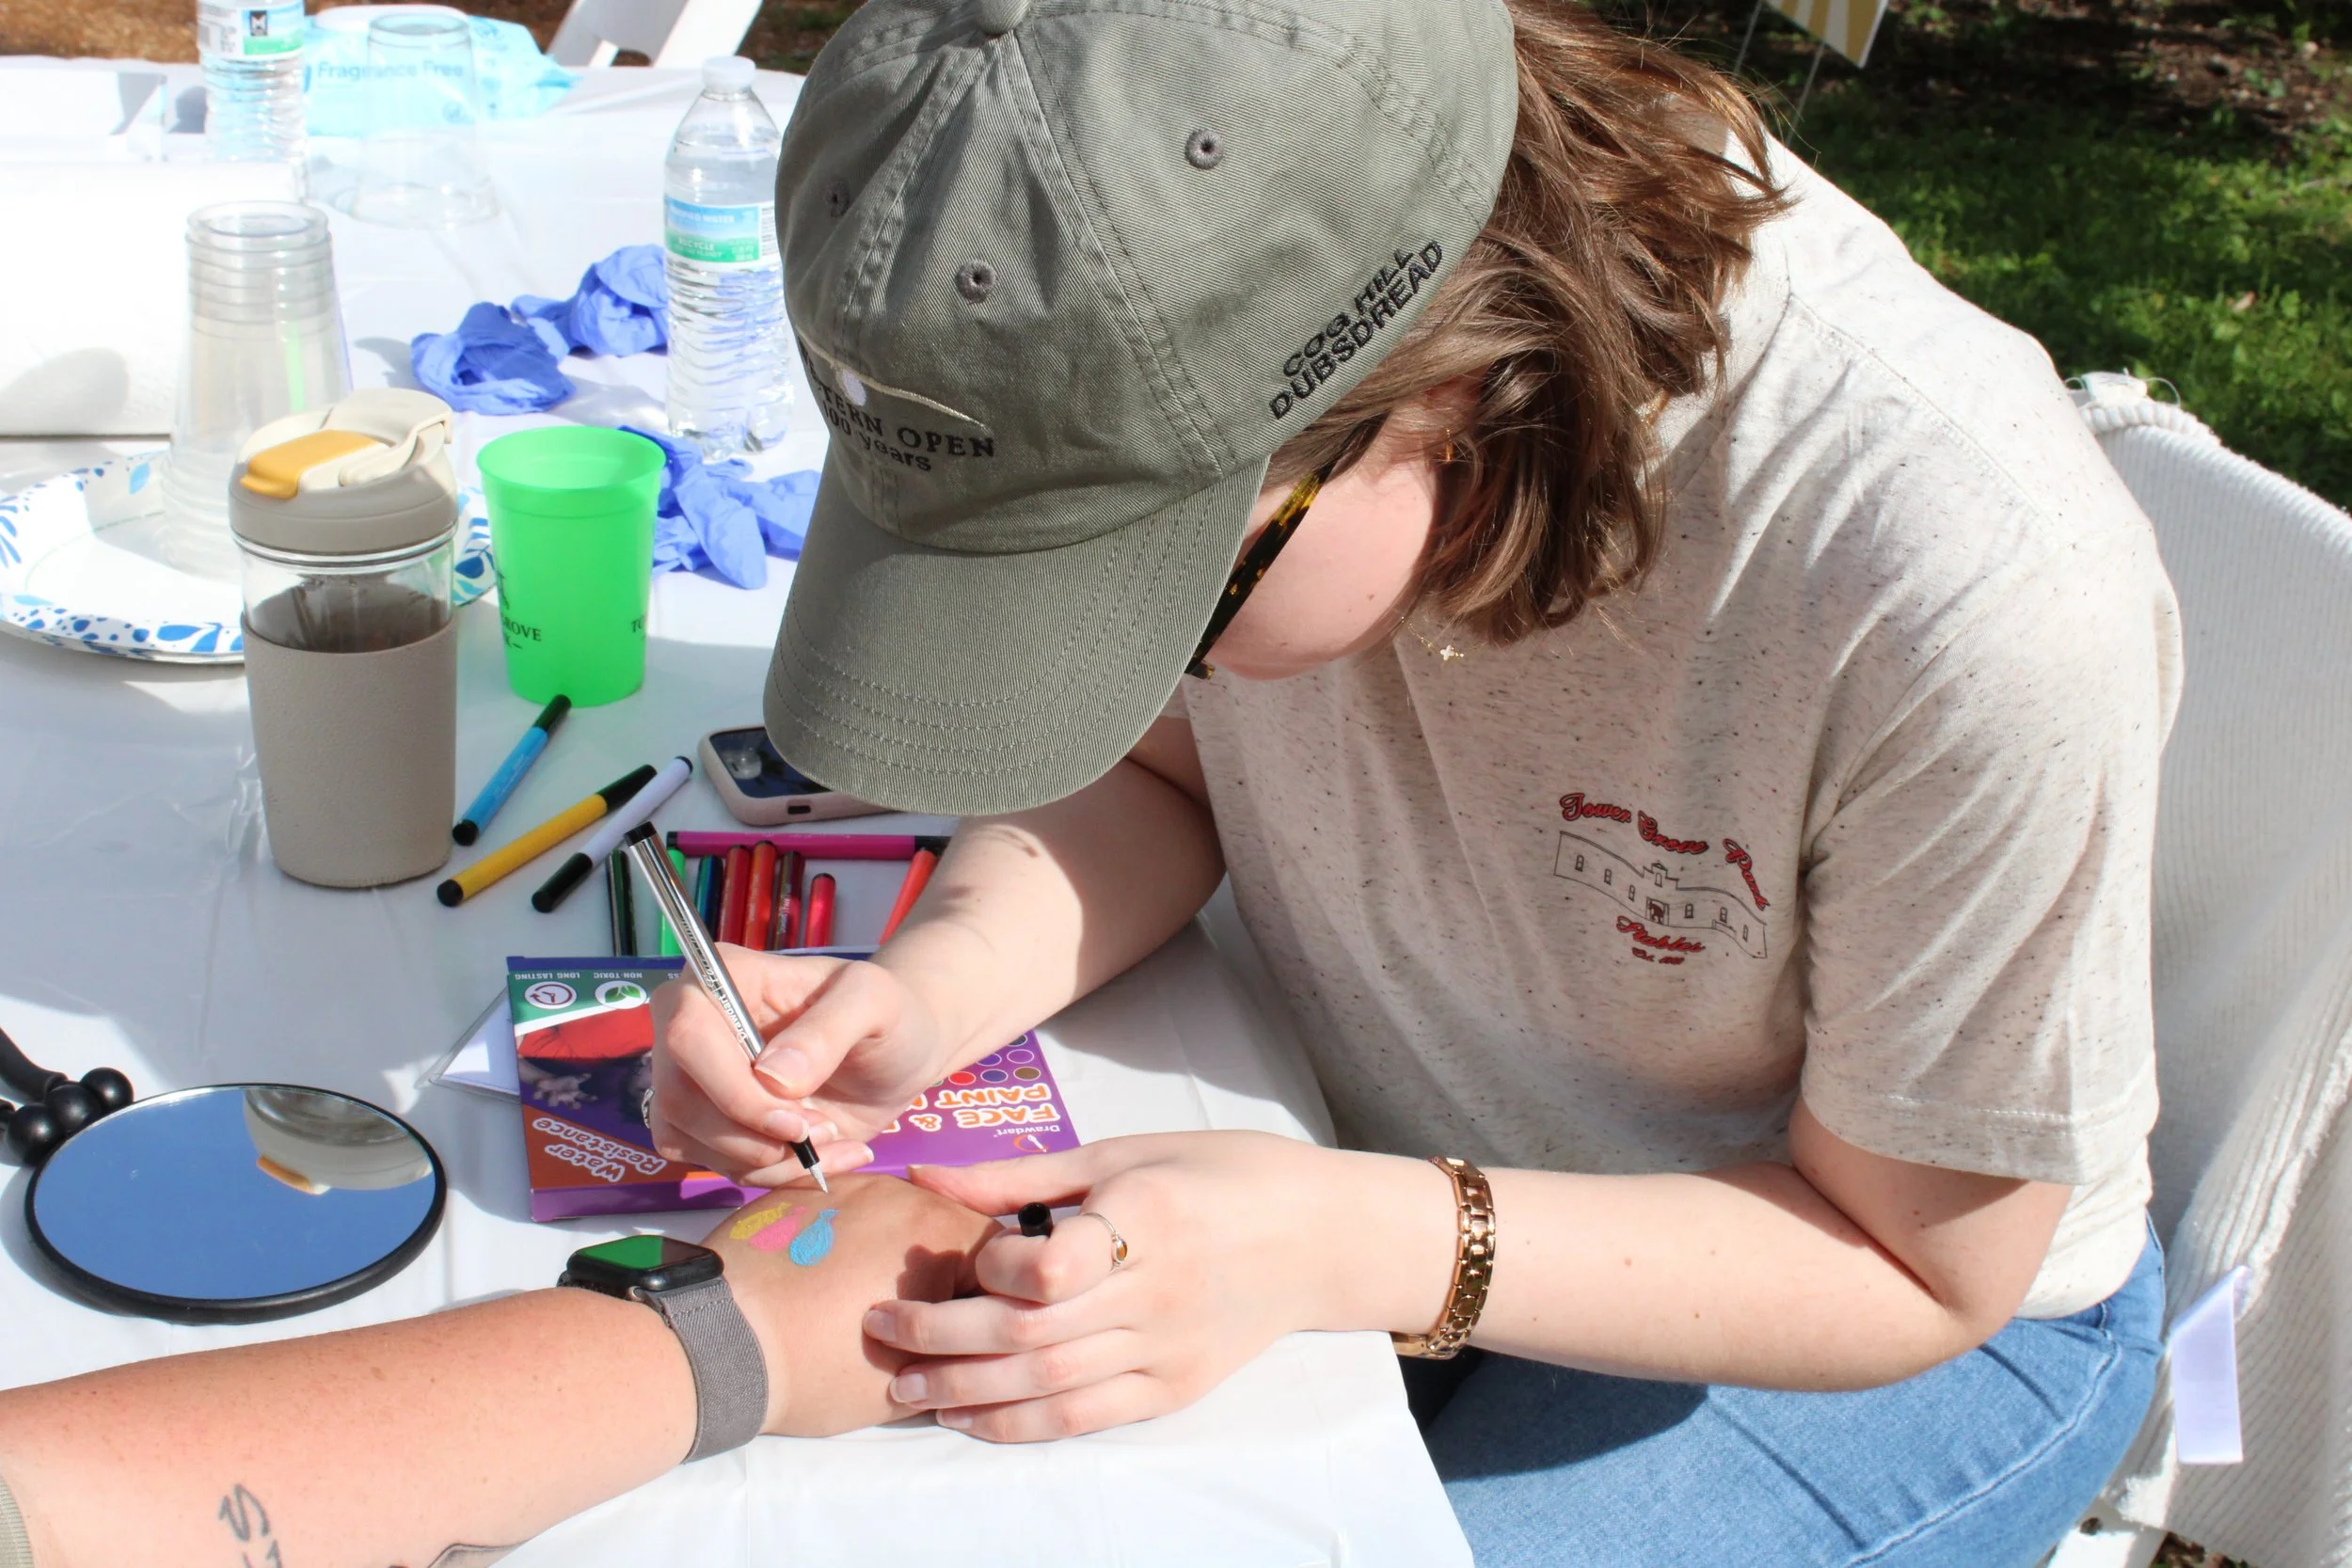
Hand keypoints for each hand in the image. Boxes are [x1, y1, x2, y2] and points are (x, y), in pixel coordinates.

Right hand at [649, 951, 950, 1184]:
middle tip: (824, 1131)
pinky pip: (716, 1165)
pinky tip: (824, 1157)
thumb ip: (828, 1029)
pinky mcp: (708, 1124)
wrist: (898, 1055)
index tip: (795, 1120)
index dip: (732, 1090)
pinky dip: (774, 1175)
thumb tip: (771, 1077)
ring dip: (768, 1161)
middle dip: (754, 1136)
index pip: (687, 1037)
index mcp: (724, 978)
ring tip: (832, 1139)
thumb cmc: (887, 1014)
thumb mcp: (875, 1003)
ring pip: (690, 1140)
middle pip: (678, 1098)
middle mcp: (692, 1025)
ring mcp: (694, 1078)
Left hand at [703, 1172, 997, 1436]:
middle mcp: (899, 1190)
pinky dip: (847, 1245)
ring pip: (896, 1219)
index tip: (972, 1334)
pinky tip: (822, 1285)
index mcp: (937, 1229)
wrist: (715, 1344)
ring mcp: (845, 1185)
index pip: (1001, 1255)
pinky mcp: (798, 1193)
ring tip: (859, 1305)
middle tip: (918, 1326)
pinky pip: (846, 1214)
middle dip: (944, 1276)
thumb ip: (956, 1355)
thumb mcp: (908, 1381)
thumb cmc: (819, 1368)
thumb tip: (971, 1348)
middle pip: (948, 1230)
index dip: (995, 1298)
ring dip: (895, 1257)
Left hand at [864, 1133, 1450, 1440]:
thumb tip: (926, 1173)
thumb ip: (1022, 1175)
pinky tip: (967, 1417)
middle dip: (942, 1336)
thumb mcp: (1125, 1151)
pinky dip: (1019, 1424)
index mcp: (1148, 1215)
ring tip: (905, 1384)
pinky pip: (1084, 1418)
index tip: (957, 1254)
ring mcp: (1169, 1349)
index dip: (990, 1268)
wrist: (1320, 1235)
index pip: (1051, 1266)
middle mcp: (1159, 1290)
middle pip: (1032, 1332)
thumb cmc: (1219, 1173)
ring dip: (966, 1390)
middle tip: (879, 1328)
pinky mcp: (1175, 1388)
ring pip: (1049, 1385)